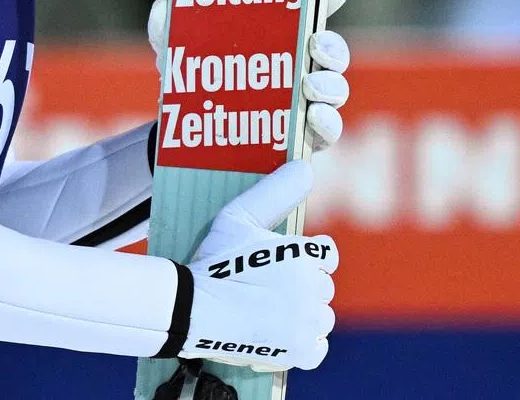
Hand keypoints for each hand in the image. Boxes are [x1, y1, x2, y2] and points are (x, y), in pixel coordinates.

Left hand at [147, 0, 351, 149]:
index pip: (312, 7)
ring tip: (310, 87)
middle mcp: (300, 64)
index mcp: (277, 34)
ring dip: (331, 85)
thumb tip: (164, 3)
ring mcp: (307, 101)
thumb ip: (166, 25)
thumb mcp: (176, 49)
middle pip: (333, 48)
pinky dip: (329, 123)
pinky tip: (313, 118)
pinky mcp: (305, 138)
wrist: (187, 135)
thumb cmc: (192, 77)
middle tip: (315, 45)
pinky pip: (330, 130)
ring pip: (336, 87)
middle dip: (332, 44)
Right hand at [177, 158, 336, 371]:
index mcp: (303, 254)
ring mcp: (306, 323)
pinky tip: (282, 332)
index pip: (327, 254)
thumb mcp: (239, 216)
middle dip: (302, 286)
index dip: (306, 258)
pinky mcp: (299, 353)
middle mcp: (311, 288)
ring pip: (322, 317)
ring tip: (272, 310)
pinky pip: (318, 347)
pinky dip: (305, 343)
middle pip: (323, 286)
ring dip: (304, 315)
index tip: (283, 264)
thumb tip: (305, 166)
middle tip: (269, 287)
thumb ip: (275, 191)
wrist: (192, 309)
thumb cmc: (216, 261)